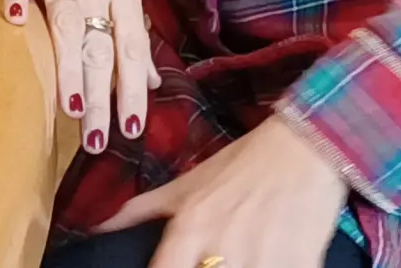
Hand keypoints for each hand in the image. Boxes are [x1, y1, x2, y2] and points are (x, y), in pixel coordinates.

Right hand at [0, 0, 156, 155]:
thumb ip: (131, 32)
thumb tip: (151, 82)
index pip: (132, 46)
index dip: (133, 89)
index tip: (132, 129)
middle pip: (101, 44)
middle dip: (102, 96)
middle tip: (97, 139)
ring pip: (67, 23)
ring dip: (70, 66)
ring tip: (73, 108)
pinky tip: (12, 23)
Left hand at [95, 115, 348, 267]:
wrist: (307, 145)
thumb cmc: (244, 164)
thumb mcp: (188, 185)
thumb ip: (139, 210)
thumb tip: (93, 225)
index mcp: (189, 232)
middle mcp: (219, 251)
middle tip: (211, 264)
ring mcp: (261, 261)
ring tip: (245, 262)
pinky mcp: (299, 264)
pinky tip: (274, 262)